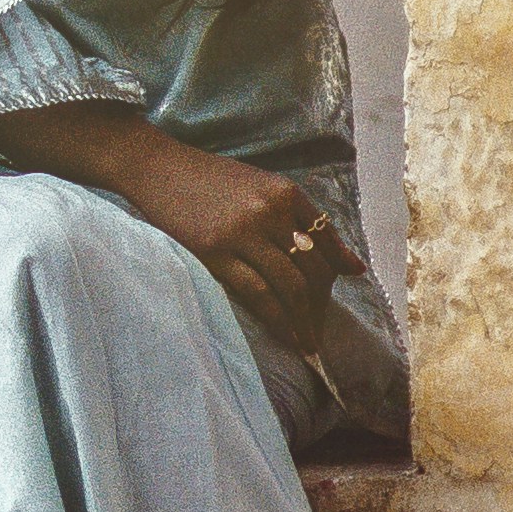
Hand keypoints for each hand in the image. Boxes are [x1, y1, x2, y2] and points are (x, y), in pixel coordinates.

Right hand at [0, 107, 347, 363]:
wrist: (158, 167)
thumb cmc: (210, 181)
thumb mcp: (262, 189)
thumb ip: (303, 223)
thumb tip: (354, 267)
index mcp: (285, 193)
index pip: (326, 242)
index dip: (337, 275)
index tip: (338, 298)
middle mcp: (269, 211)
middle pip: (311, 269)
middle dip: (320, 307)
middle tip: (319, 333)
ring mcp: (241, 232)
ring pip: (289, 286)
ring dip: (303, 321)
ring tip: (307, 344)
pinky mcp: (214, 252)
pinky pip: (256, 293)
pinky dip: (276, 319)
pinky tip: (284, 334)